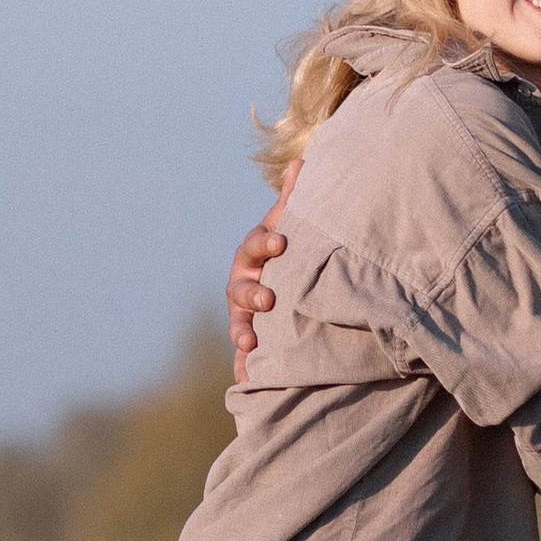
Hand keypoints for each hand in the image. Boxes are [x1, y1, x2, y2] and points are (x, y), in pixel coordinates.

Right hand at [226, 162, 298, 380]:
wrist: (285, 273)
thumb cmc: (292, 245)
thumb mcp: (293, 222)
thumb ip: (295, 198)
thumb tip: (302, 161)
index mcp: (256, 251)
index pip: (256, 244)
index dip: (266, 242)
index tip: (282, 243)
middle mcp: (244, 280)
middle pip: (239, 286)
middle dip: (252, 293)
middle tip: (268, 299)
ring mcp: (244, 310)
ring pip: (237, 320)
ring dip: (241, 331)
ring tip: (249, 343)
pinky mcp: (250, 334)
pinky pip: (242, 353)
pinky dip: (242, 366)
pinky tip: (244, 380)